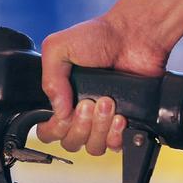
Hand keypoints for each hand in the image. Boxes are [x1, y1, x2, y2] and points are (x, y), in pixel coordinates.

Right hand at [37, 13, 168, 154]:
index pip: (48, 131)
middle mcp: (80, 113)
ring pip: (92, 147)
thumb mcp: (58, 47)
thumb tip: (58, 112)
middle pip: (70, 143)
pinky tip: (121, 115)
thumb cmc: (100, 36)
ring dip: (98, 128)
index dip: (54, 128)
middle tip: (88, 103)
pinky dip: (116, 134)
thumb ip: (49, 80)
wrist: (135, 35)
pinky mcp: (125, 122)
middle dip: (79, 125)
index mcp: (61, 98)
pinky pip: (116, 146)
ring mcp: (102, 120)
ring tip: (107, 102)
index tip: (65, 112)